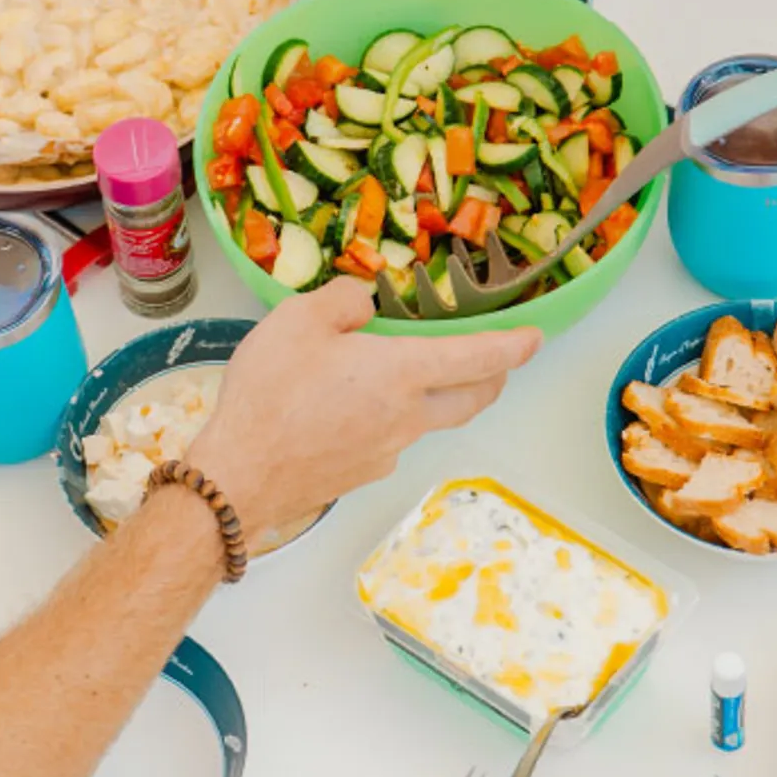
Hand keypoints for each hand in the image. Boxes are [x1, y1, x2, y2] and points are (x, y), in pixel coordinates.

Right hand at [186, 278, 541, 538]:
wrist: (241, 476)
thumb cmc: (270, 394)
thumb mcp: (297, 319)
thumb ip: (341, 300)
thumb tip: (363, 302)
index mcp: (401, 373)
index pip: (476, 356)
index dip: (512, 345)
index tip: (535, 338)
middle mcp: (407, 416)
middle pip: (471, 399)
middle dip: (493, 378)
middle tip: (497, 361)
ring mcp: (387, 451)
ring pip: (430, 421)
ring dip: (438, 398)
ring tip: (412, 377)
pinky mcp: (362, 474)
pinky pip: (390, 440)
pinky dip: (391, 420)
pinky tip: (355, 410)